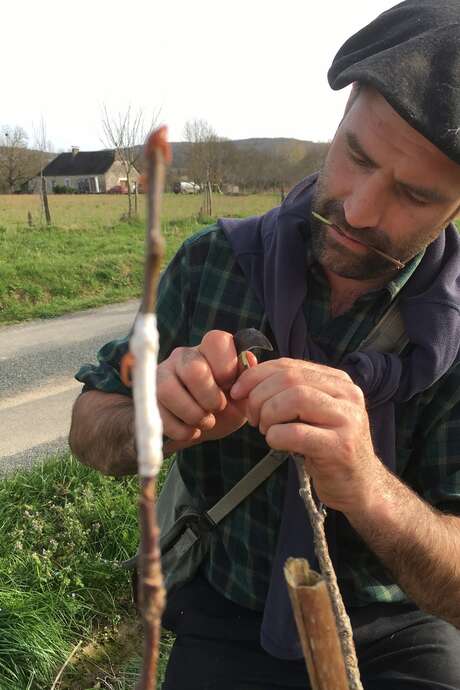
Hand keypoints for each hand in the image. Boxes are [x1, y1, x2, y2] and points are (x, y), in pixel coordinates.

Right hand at [158, 330, 255, 450]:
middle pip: (193, 369)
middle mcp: (184, 355)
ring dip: (193, 414)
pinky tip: (192, 431)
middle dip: (209, 397)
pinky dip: (181, 430)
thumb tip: (248, 361)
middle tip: (217, 409)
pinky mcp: (149, 396)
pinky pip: (157, 412)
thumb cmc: (225, 405)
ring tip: (205, 422)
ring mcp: (163, 374)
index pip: (217, 341)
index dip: (227, 368)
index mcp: (210, 349)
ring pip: (168, 390)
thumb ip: (248, 378)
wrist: (201, 427)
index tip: (231, 386)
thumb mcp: (243, 395)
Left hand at [230, 357, 383, 513]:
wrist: (358, 486)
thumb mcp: (309, 412)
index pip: (290, 365)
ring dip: (268, 415)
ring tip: (266, 430)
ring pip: (294, 399)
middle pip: (289, 379)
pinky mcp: (341, 447)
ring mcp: (347, 420)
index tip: (238, 392)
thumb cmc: (325, 447)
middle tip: (252, 417)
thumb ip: (284, 389)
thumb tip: (247, 365)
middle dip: (259, 397)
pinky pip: (295, 433)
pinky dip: (275, 436)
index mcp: (338, 381)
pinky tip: (276, 443)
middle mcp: (347, 394)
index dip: (256, 376)